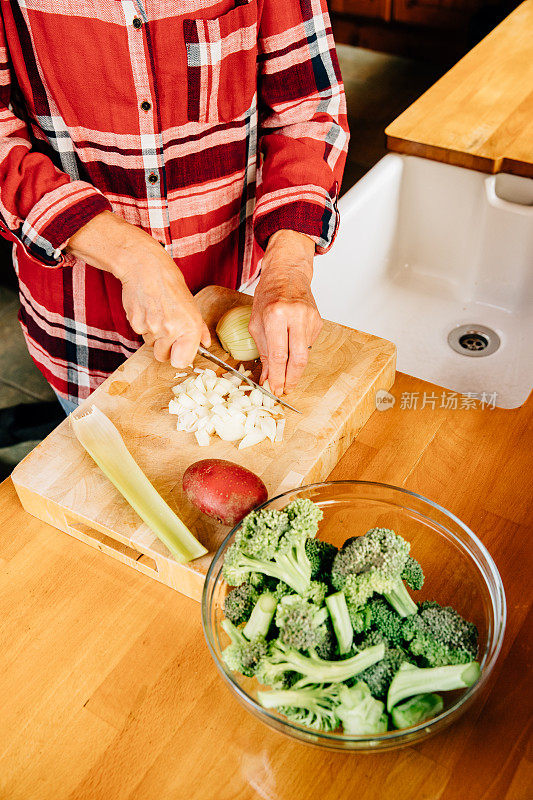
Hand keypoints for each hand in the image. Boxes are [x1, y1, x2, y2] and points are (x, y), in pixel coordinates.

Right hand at [66, 211, 209, 366]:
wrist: (144, 267)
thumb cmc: (169, 282)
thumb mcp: (191, 304)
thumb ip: (199, 328)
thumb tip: (206, 343)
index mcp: (190, 326)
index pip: (182, 362)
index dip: (180, 358)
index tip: (179, 352)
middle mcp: (171, 330)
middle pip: (163, 357)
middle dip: (165, 348)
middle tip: (166, 329)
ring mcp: (152, 328)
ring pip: (151, 344)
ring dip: (154, 335)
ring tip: (157, 313)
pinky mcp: (135, 324)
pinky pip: (140, 334)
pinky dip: (143, 325)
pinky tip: (147, 309)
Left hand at [249, 229, 321, 395]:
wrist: (288, 274)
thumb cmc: (268, 296)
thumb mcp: (256, 322)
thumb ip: (262, 352)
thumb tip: (267, 377)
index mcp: (276, 315)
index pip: (278, 355)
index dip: (277, 376)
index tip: (275, 389)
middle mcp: (295, 316)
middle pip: (298, 359)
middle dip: (291, 379)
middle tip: (285, 390)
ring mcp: (310, 318)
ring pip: (305, 354)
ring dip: (294, 368)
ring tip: (286, 375)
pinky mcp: (318, 321)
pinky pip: (308, 344)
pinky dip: (298, 351)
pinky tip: (292, 346)